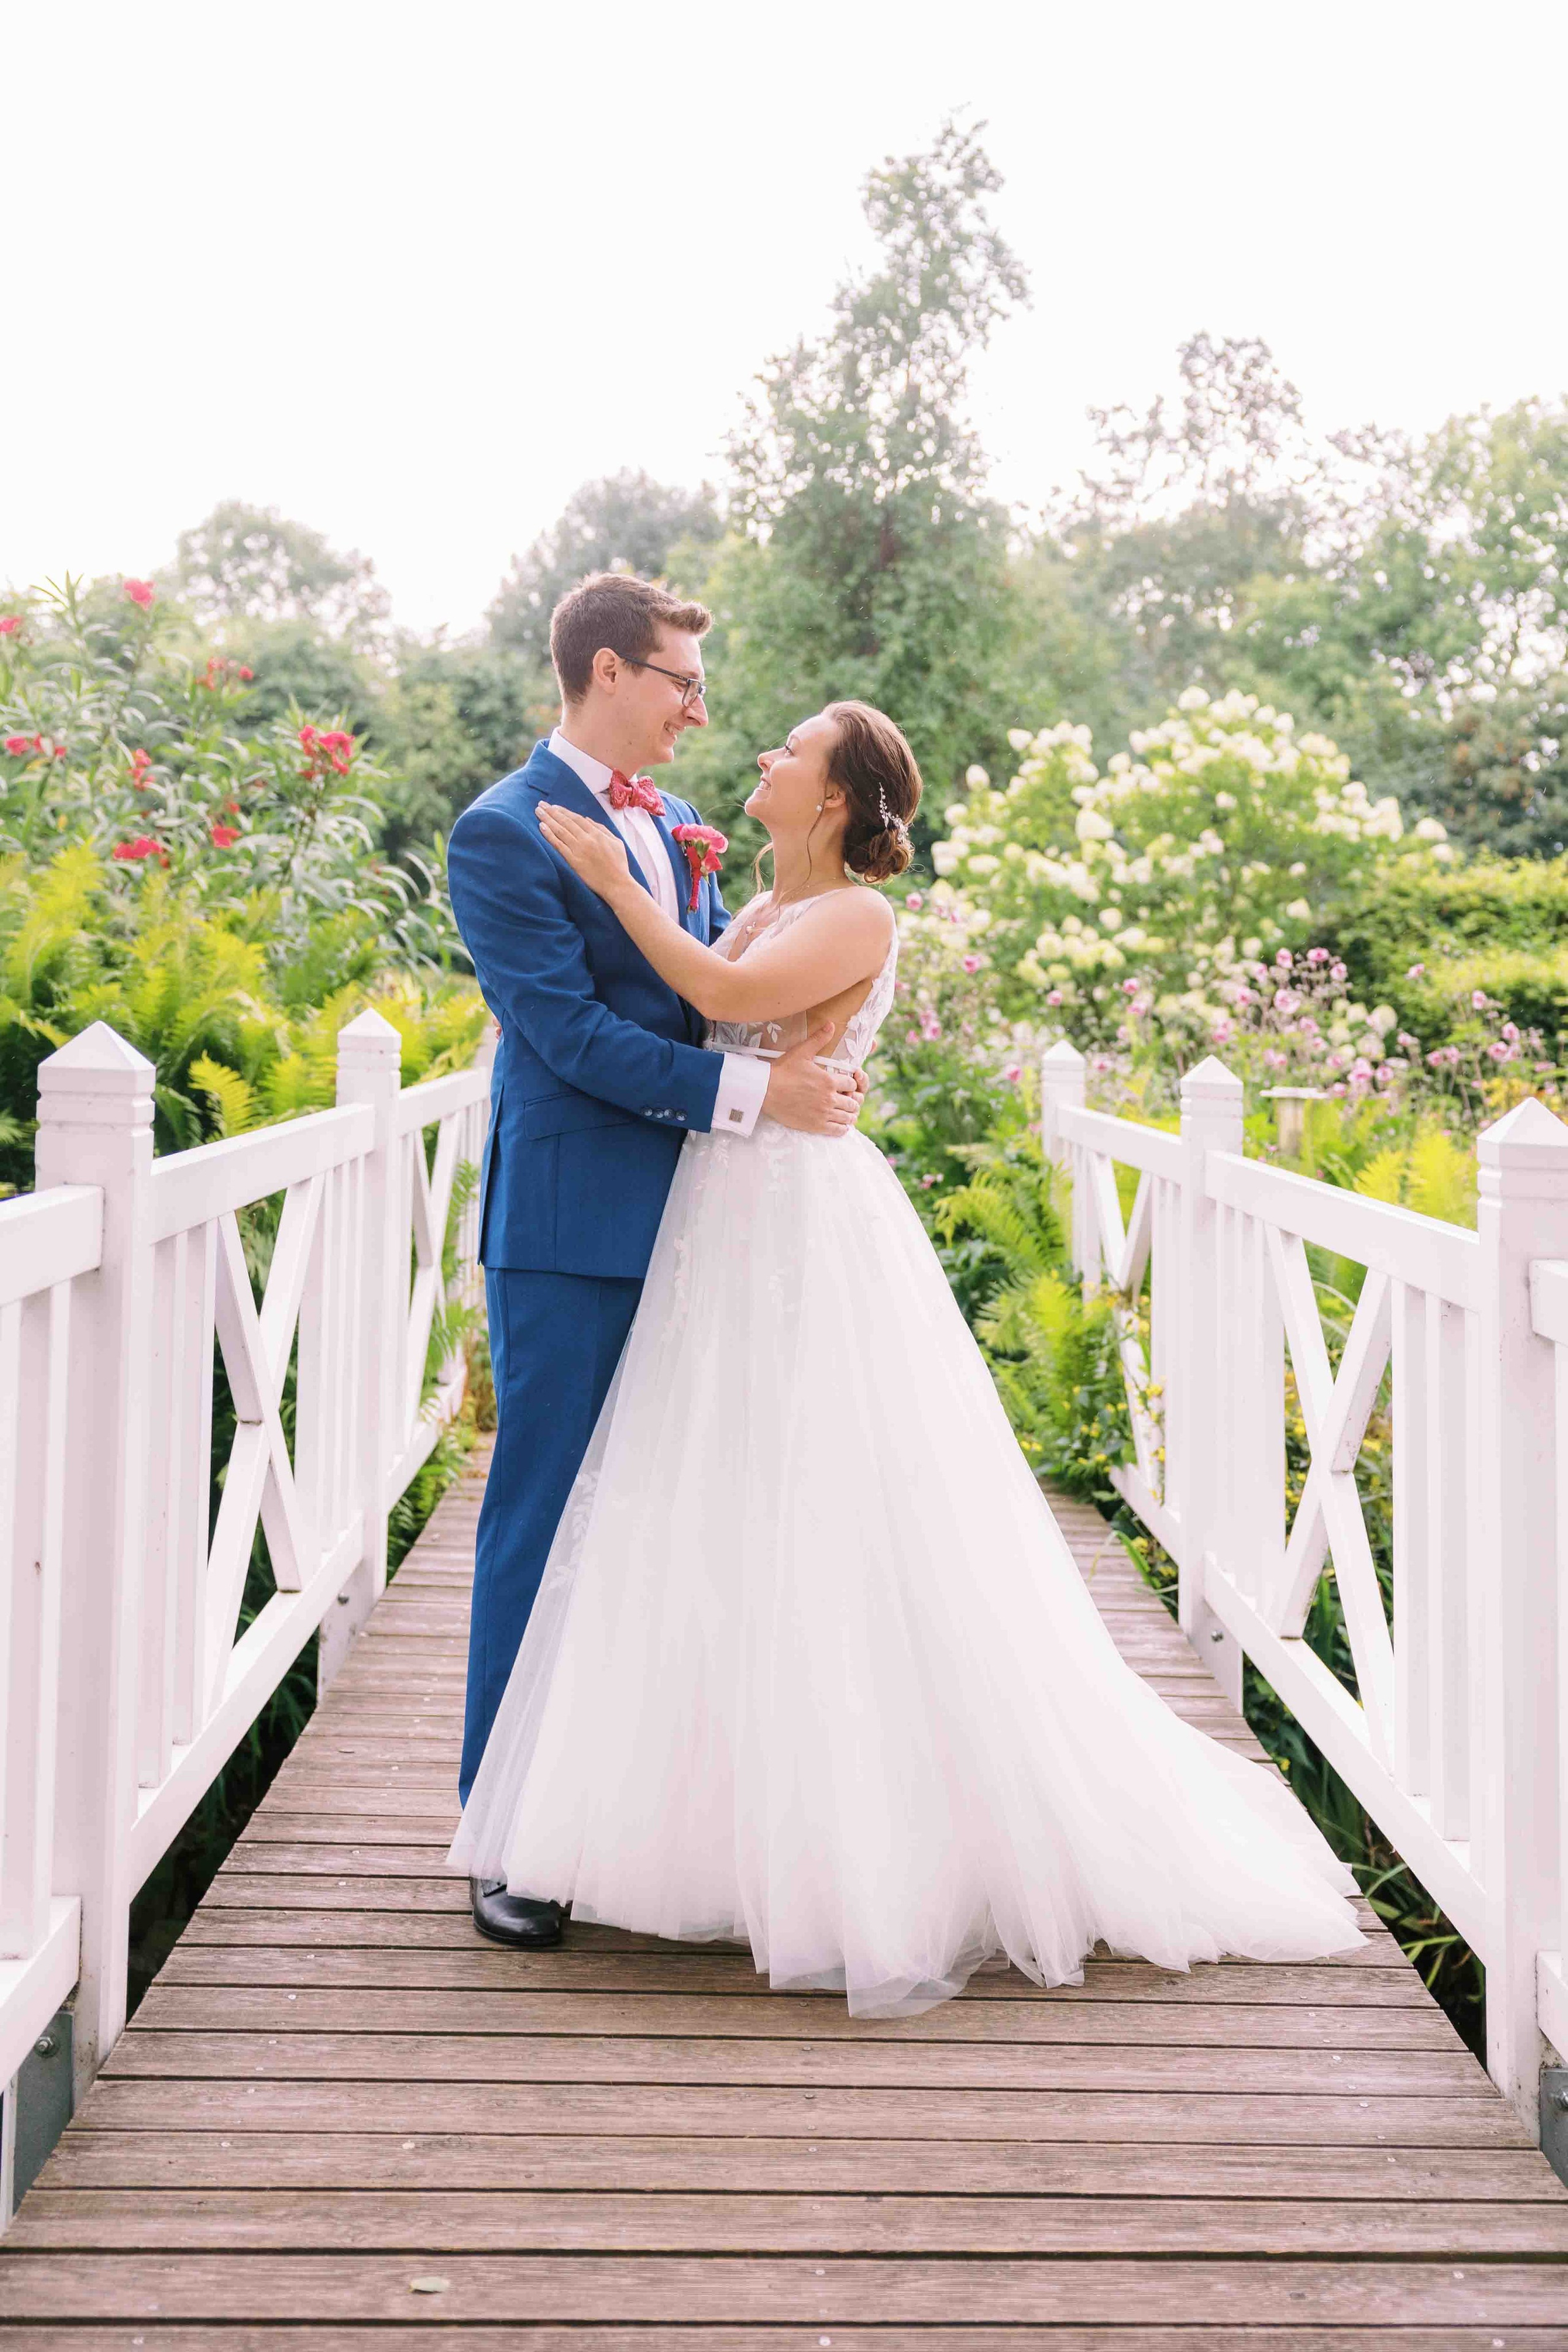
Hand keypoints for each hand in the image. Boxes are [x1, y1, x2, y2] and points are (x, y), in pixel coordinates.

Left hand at [538, 802, 631, 901]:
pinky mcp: (573, 861)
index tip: (554, 806)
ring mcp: (579, 850)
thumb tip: (587, 819)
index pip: (576, 818)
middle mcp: (586, 839)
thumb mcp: (616, 842)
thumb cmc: (619, 864)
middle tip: (541, 804)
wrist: (617, 884)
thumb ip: (602, 828)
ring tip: (538, 811)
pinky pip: (559, 845)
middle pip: (566, 822)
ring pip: (560, 831)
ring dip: (548, 819)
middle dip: (552, 811)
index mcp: (597, 833)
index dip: (564, 811)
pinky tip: (542, 827)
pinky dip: (549, 835)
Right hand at [762, 1020, 861, 1137]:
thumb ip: (819, 1039)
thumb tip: (832, 1025)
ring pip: (848, 1118)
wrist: (765, 1091)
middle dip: (852, 1100)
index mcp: (830, 1081)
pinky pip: (838, 1130)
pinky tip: (840, 1124)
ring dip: (849, 1114)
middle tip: (847, 1099)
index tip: (845, 1085)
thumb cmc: (782, 1071)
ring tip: (845, 1112)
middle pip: (853, 1103)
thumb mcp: (801, 1052)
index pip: (853, 1085)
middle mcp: (830, 1098)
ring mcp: (823, 1113)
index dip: (851, 1085)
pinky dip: (842, 1128)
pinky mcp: (816, 1126)